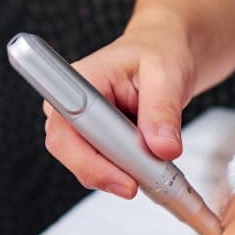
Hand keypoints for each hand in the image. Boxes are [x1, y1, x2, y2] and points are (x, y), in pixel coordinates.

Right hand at [42, 21, 195, 197]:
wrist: (165, 53)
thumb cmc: (159, 53)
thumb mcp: (167, 75)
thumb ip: (163, 112)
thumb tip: (163, 149)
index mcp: (81, 81)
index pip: (67, 130)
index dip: (90, 161)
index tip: (125, 180)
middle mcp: (74, 105)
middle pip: (72, 154)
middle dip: (109, 174)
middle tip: (146, 182)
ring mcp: (83, 125)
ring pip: (89, 165)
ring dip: (122, 175)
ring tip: (155, 170)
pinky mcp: (98, 140)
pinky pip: (106, 166)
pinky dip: (130, 172)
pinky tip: (150, 167)